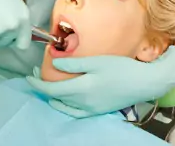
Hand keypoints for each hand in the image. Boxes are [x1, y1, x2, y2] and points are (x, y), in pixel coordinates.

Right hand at [0, 0, 30, 48]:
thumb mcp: (13, 2)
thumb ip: (16, 18)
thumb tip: (14, 31)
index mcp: (24, 18)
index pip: (24, 42)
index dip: (16, 42)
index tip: (11, 40)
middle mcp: (14, 27)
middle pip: (8, 44)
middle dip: (1, 38)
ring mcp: (0, 32)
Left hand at [26, 46, 174, 117]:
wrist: (144, 82)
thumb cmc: (121, 68)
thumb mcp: (96, 62)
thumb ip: (73, 65)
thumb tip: (54, 65)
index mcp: (82, 89)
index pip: (51, 90)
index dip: (37, 84)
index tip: (29, 75)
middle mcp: (84, 103)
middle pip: (56, 98)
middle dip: (43, 87)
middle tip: (38, 74)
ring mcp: (91, 109)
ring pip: (64, 106)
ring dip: (53, 96)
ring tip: (48, 84)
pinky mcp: (98, 110)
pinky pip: (76, 113)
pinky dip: (65, 106)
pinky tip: (64, 100)